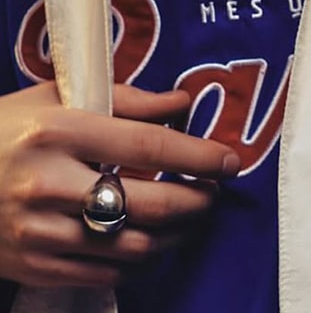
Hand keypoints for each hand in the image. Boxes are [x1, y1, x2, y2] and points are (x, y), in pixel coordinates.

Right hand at [0, 82, 239, 288]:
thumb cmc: (6, 129)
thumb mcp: (56, 97)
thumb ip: (124, 99)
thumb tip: (181, 103)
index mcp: (58, 131)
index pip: (146, 144)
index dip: (196, 155)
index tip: (229, 160)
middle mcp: (49, 184)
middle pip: (148, 204)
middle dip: (195, 201)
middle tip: (213, 193)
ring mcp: (40, 232)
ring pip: (133, 247)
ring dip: (174, 235)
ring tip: (189, 217)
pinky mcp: (35, 267)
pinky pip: (105, 274)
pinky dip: (138, 260)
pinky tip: (149, 241)